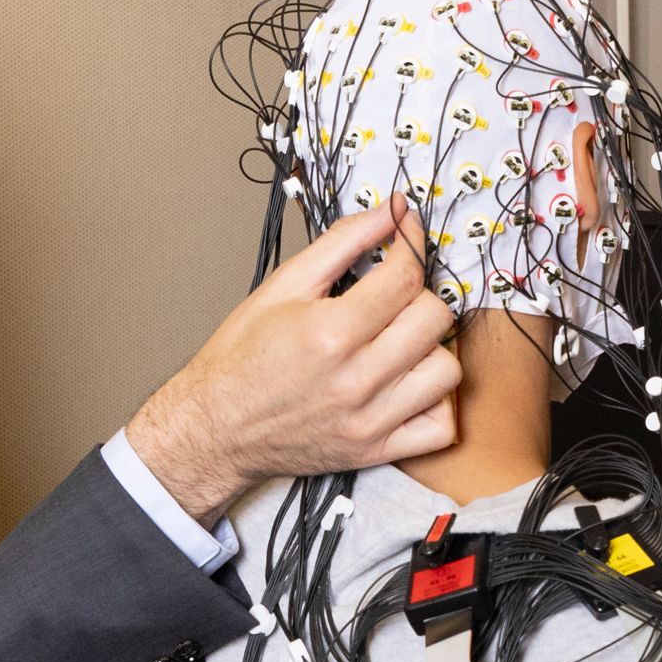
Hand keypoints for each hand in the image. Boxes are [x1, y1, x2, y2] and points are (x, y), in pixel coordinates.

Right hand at [126, 201, 460, 524]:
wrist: (215, 427)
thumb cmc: (241, 360)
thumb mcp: (284, 285)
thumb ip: (343, 242)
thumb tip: (391, 211)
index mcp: (331, 332)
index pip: (406, 276)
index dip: (411, 245)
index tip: (404, 238)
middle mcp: (356, 378)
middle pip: (435, 319)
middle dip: (419, 295)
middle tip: (395, 296)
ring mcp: (370, 419)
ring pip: (447, 371)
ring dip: (431, 349)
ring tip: (401, 343)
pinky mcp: (375, 449)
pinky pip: (441, 428)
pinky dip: (437, 403)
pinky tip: (410, 385)